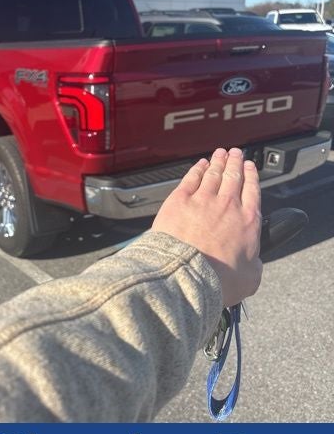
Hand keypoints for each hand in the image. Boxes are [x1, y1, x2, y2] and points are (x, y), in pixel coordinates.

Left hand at [152, 147, 261, 306]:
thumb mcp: (250, 279)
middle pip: (233, 177)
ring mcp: (203, 200)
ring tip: (220, 153)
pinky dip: (197, 169)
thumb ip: (254, 266)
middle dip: (236, 163)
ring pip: (213, 174)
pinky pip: (191, 178)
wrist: (185, 275)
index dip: (252, 176)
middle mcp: (227, 206)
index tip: (250, 168)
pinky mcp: (179, 200)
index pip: (252, 192)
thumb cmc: (216, 281)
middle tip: (236, 153)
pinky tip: (200, 164)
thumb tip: (254, 264)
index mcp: (247, 222)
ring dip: (218, 161)